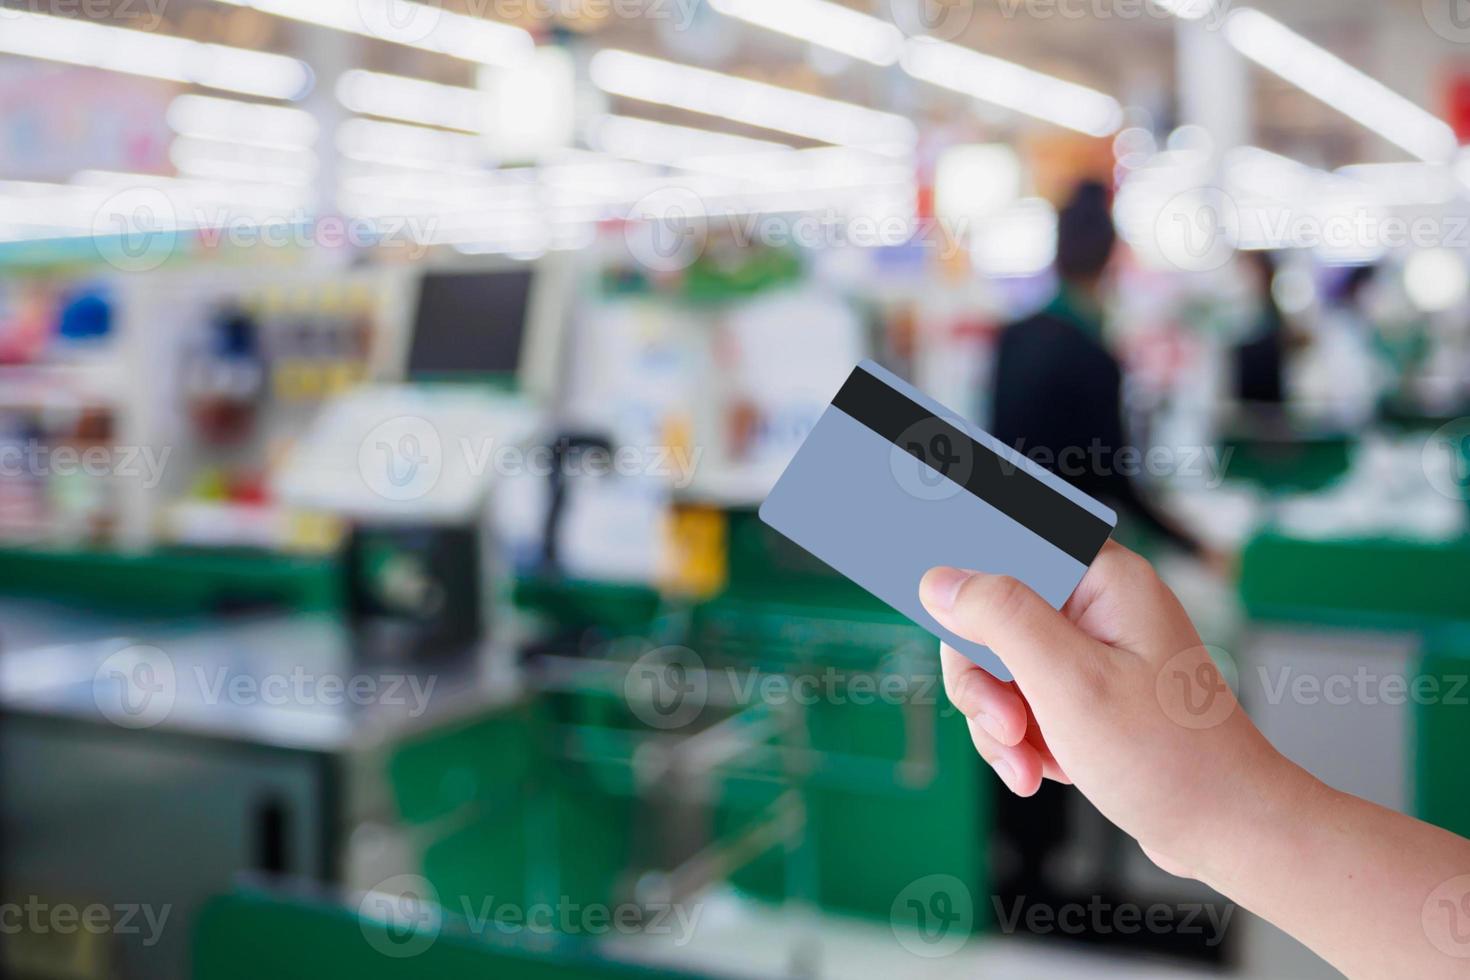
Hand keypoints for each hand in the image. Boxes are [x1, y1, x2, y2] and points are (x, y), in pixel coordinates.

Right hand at [920, 541, 1296, 876]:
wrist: (1225, 830)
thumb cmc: (1171, 759)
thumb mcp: (1069, 683)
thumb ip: (1000, 619)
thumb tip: (941, 581)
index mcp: (1104, 579)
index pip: (1008, 547)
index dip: (969, 584)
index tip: (947, 622)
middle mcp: (1098, 605)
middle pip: (991, 616)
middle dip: (985, 681)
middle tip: (1006, 726)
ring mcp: (1092, 651)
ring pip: (999, 665)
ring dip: (999, 722)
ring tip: (1028, 764)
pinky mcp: (1087, 692)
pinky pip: (1022, 700)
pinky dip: (1021, 740)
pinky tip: (1044, 769)